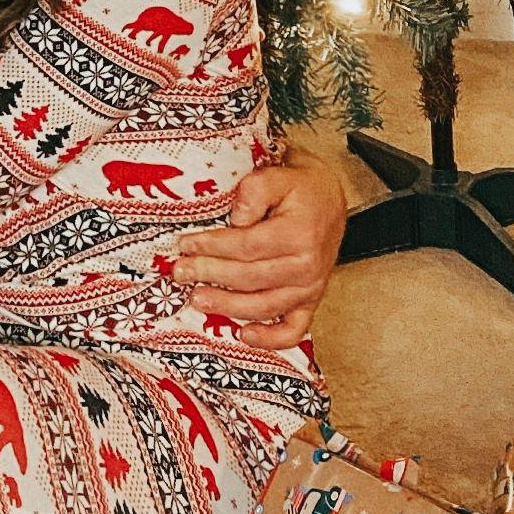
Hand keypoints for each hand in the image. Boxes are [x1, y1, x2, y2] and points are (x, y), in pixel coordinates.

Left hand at [171, 152, 347, 348]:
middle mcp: (307, 265)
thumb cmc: (302, 186)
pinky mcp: (311, 301)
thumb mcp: (278, 175)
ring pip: (263, 306)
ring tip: (198, 299)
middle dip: (210, 275)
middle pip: (249, 277)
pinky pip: (292, 330)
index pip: (246, 246)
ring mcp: (311, 287)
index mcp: (299, 233)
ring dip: (227, 306)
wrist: (331, 198)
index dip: (212, 247)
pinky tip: (244, 334)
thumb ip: (255, 191)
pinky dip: (269, 339)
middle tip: (181, 272)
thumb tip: (234, 219)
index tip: (186, 244)